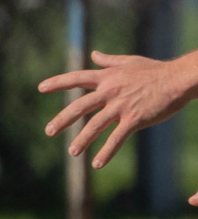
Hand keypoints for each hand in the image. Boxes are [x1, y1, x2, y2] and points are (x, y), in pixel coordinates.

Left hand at [40, 50, 197, 189]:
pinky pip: (117, 138)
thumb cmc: (156, 70)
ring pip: (95, 125)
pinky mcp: (135, 119)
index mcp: (107, 78)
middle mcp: (110, 92)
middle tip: (48, 131)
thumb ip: (108, 61)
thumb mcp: (129, 62)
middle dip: (62, 120)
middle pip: (80, 106)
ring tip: (72, 152)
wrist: (178, 79)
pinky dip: (107, 151)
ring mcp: (121, 106)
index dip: (58, 83)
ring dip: (82, 140)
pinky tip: (97, 164)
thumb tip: (94, 54)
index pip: (77, 78)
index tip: (40, 88)